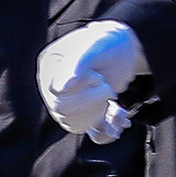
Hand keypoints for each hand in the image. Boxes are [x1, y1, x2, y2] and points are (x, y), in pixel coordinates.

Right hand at [38, 19, 145, 143]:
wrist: (125, 49)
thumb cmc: (107, 42)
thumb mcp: (95, 46)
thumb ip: (77, 63)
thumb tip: (60, 88)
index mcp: (50, 67)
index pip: (56, 93)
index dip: (80, 90)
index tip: (97, 76)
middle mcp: (54, 87)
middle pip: (64, 111)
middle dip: (92, 101)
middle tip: (108, 86)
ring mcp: (68, 103)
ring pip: (76, 125)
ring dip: (100, 115)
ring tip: (113, 98)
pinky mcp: (87, 114)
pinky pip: (92, 134)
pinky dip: (109, 131)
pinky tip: (121, 121)